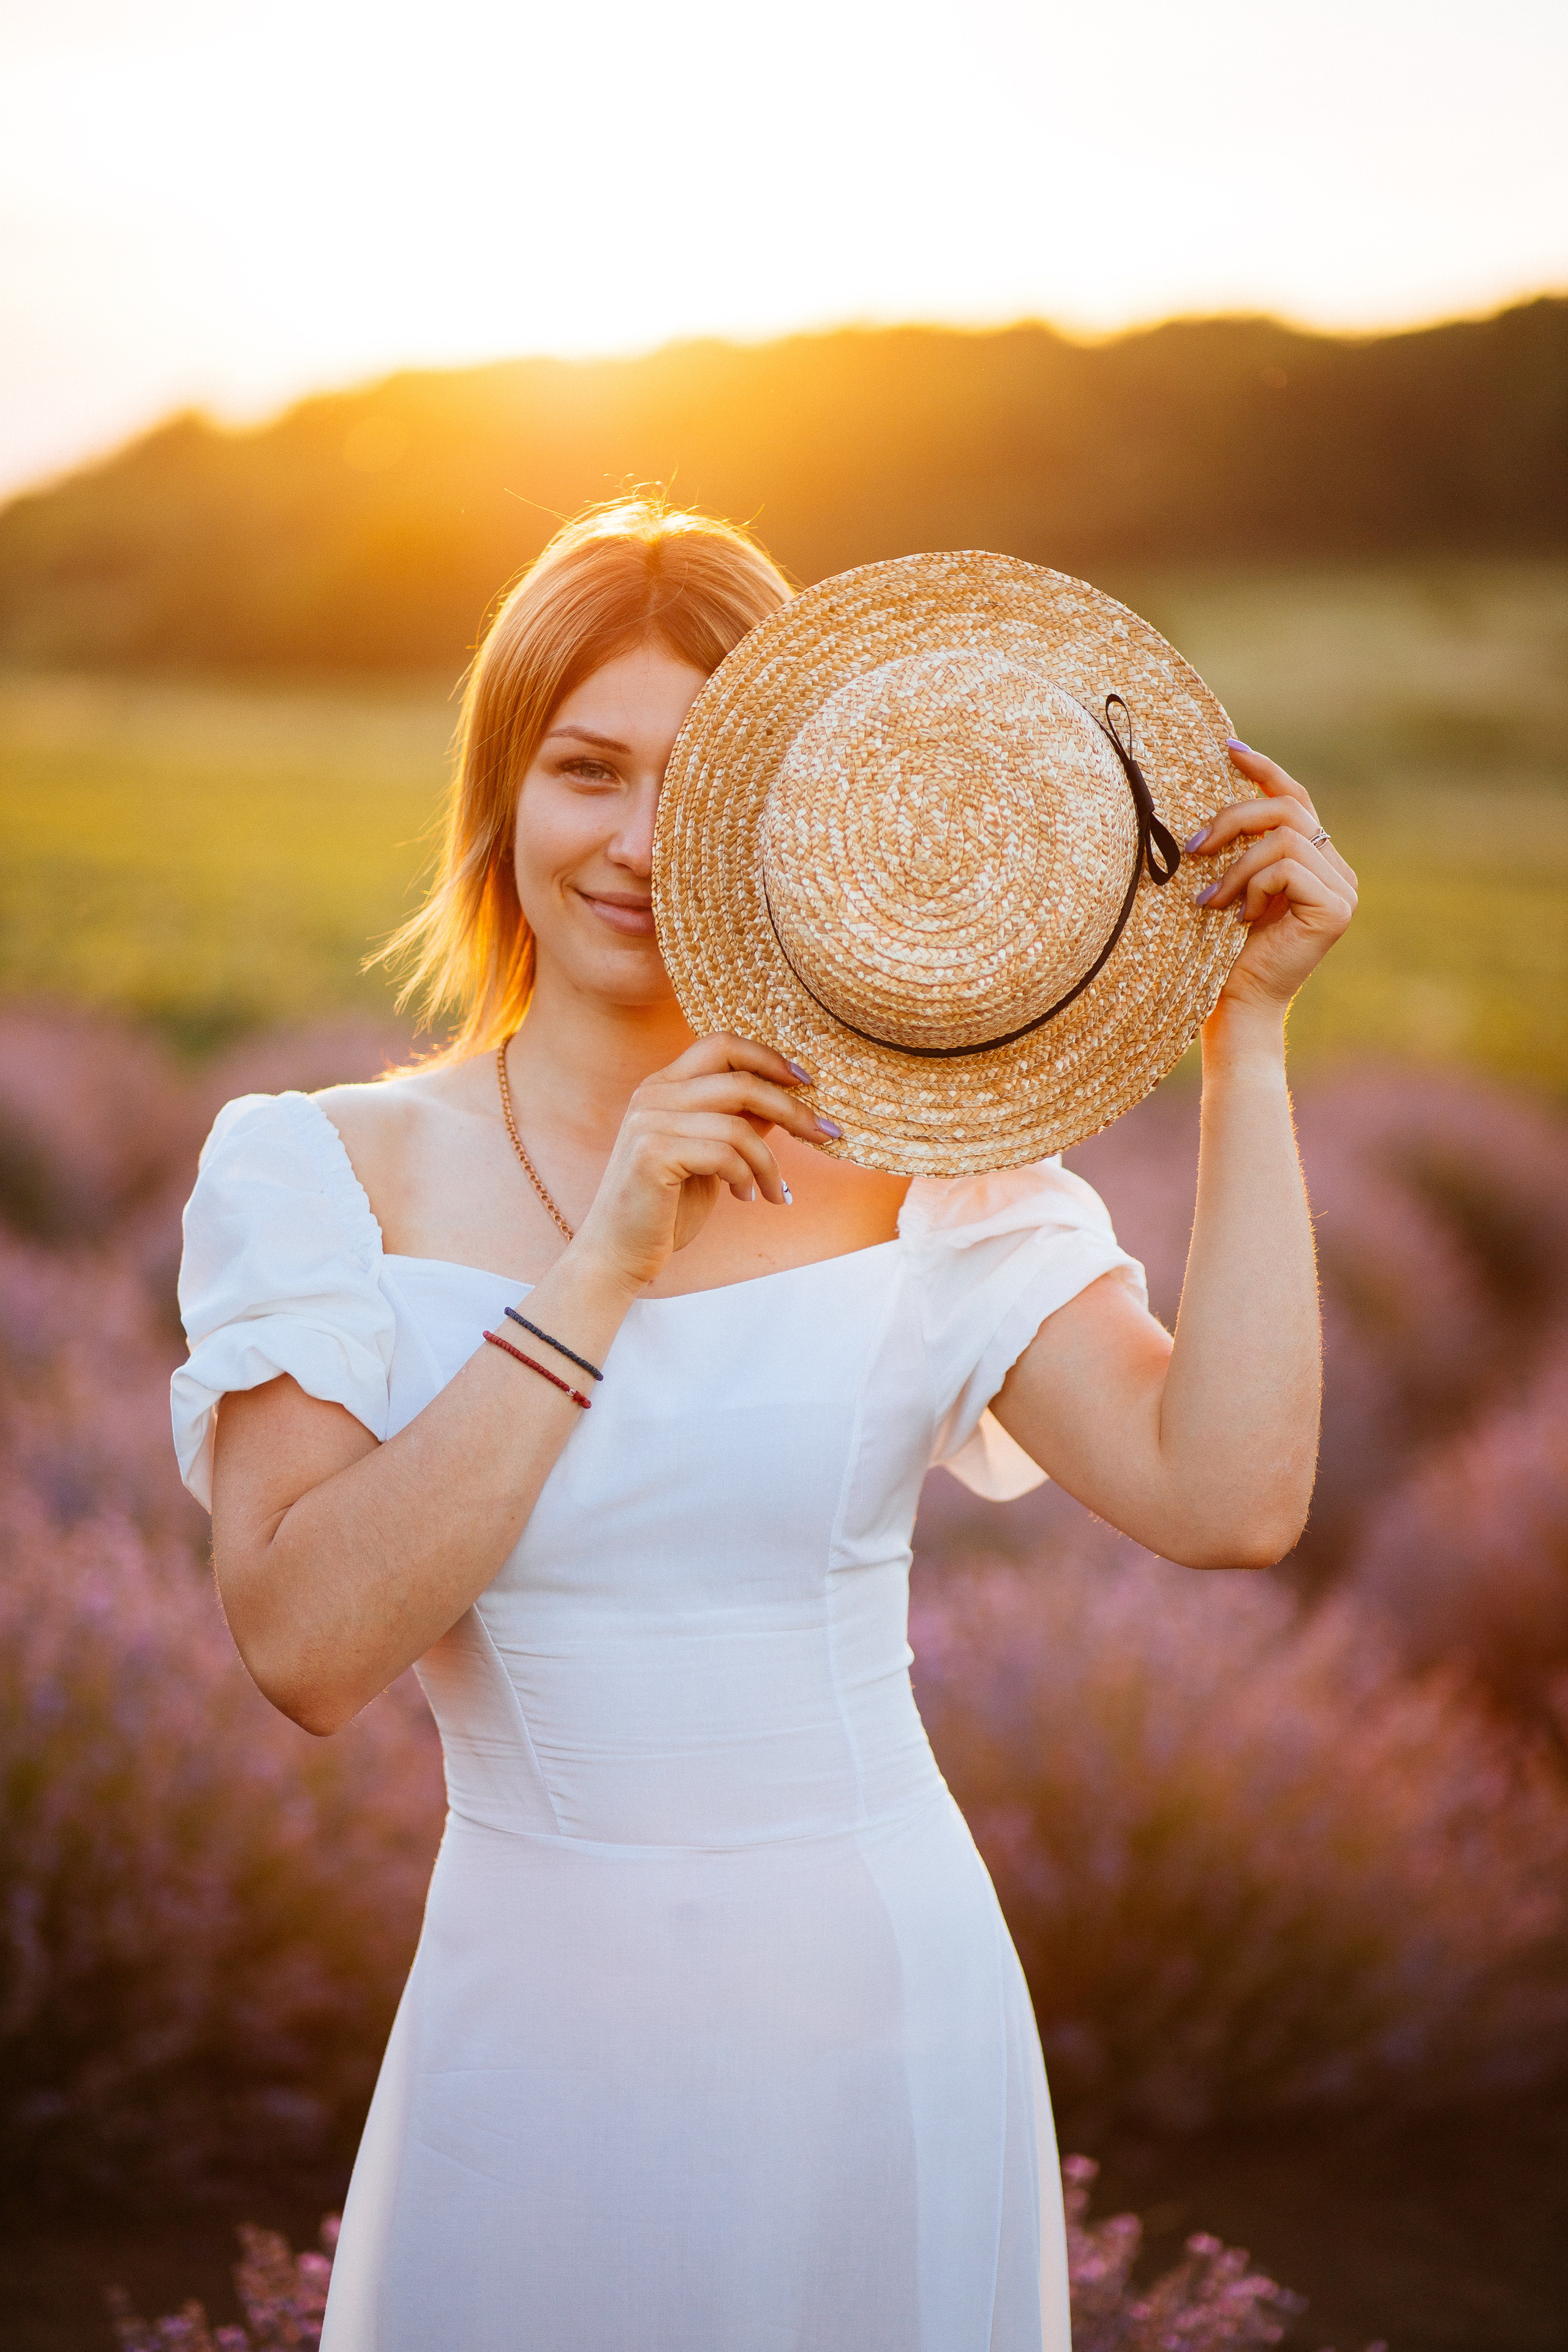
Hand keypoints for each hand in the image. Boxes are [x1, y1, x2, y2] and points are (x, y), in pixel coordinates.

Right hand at [570, 1034, 838, 1294]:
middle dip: (792, 1109)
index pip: (722, 1044)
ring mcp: (648, 1121)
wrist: (619, 1253)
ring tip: (774, 1192)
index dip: (769, 1058)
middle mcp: (652, 1093)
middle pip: (740, 1080)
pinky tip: (745, 1200)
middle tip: (825, 1134)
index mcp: (664, 1085)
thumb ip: (739, 1123)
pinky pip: (724, 1155)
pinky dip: (747, 1179)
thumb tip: (788, 1101)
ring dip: (770, 1164)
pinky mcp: (652, 1154)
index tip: (807, 1083)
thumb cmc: (667, 1207)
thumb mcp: (712, 1157)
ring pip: (738, 1125)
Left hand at [1186, 741, 1357, 1018]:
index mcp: (1315, 862)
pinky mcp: (1336, 908)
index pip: (1295, 798)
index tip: (1229, 749)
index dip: (1264, 771)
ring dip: (1236, 867)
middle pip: (1288, 808)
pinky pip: (1287, 867)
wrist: (1234, 1007)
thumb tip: (1218, 786)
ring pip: (1284, 838)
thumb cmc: (1220, 951)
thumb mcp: (1227, 884)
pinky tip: (1238, 919)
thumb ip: (1240, 845)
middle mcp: (1338, 871)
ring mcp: (1343, 890)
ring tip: (1211, 902)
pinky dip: (1252, 887)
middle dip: (1234, 819)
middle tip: (1194, 847)